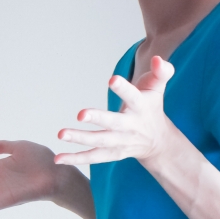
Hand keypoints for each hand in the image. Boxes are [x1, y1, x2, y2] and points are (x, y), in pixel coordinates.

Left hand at [56, 56, 174, 164]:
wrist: (158, 141)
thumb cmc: (151, 107)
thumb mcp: (158, 87)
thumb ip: (161, 72)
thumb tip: (157, 59)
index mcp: (141, 107)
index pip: (133, 97)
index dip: (123, 89)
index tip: (112, 79)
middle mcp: (130, 126)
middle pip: (113, 123)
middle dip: (98, 118)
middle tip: (80, 114)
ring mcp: (120, 142)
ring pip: (99, 142)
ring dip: (80, 138)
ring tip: (61, 134)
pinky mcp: (111, 154)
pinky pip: (92, 157)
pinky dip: (76, 159)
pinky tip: (59, 158)